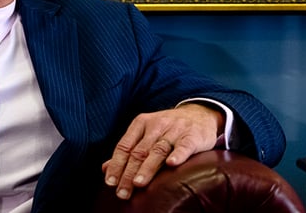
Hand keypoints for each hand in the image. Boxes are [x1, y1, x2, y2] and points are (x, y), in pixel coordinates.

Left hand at [102, 103, 224, 199]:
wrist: (200, 114)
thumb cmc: (168, 129)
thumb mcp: (146, 133)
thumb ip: (128, 150)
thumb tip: (105, 169)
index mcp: (141, 123)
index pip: (124, 146)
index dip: (116, 165)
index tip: (110, 182)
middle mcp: (157, 125)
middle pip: (139, 151)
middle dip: (129, 173)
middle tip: (122, 191)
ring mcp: (175, 129)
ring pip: (158, 150)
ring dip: (147, 168)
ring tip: (138, 183)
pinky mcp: (193, 135)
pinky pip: (184, 145)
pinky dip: (178, 155)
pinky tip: (171, 165)